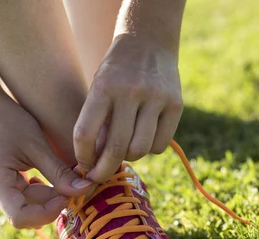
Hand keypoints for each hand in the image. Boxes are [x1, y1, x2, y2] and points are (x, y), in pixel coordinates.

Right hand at [0, 95, 94, 228]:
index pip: (21, 218)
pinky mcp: (6, 187)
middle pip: (30, 210)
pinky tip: (54, 177)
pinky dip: (45, 190)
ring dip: (51, 195)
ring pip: (31, 204)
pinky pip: (27, 196)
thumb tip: (84, 190)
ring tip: (68, 177)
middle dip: (54, 200)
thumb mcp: (36, 145)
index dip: (46, 213)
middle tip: (77, 184)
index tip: (66, 197)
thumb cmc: (9, 122)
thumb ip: (59, 172)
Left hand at [73, 34, 183, 181]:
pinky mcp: (176, 105)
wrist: (148, 42)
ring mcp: (157, 98)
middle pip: (116, 147)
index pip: (86, 133)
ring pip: (140, 149)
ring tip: (124, 150)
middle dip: (104, 169)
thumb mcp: (98, 88)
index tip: (83, 166)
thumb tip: (95, 163)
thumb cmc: (116, 72)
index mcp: (104, 87)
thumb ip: (98, 122)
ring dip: (130, 157)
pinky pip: (160, 144)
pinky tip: (144, 137)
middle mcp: (131, 92)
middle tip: (99, 177)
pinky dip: (150, 149)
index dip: (83, 156)